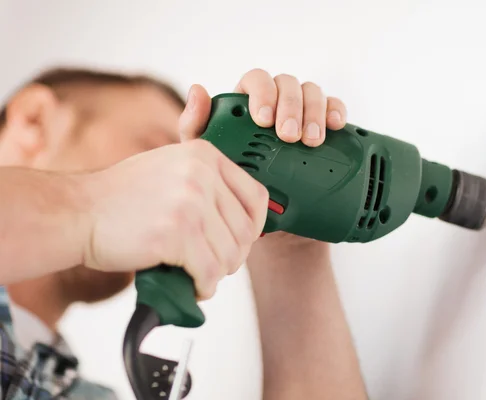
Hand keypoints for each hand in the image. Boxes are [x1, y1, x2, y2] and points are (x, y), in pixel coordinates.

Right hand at [80, 139, 268, 299]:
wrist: (78, 212)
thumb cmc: (122, 197)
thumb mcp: (170, 166)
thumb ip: (206, 176)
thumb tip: (245, 202)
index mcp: (205, 155)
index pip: (256, 196)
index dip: (254, 226)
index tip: (241, 241)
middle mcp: (202, 174)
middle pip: (245, 232)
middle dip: (232, 256)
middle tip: (211, 264)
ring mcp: (190, 203)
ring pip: (229, 256)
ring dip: (216, 274)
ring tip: (197, 274)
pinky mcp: (176, 234)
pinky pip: (209, 272)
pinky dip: (203, 287)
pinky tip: (191, 285)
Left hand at [178, 70, 347, 250]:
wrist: (263, 212)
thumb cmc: (229, 178)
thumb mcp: (208, 157)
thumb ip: (195, 125)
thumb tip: (197, 91)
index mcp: (247, 101)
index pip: (256, 80)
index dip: (263, 93)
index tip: (264, 121)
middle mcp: (276, 100)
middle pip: (287, 84)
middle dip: (291, 107)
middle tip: (289, 136)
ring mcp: (301, 112)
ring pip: (312, 92)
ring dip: (314, 112)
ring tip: (312, 140)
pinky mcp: (322, 125)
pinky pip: (334, 107)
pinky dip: (336, 111)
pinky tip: (336, 125)